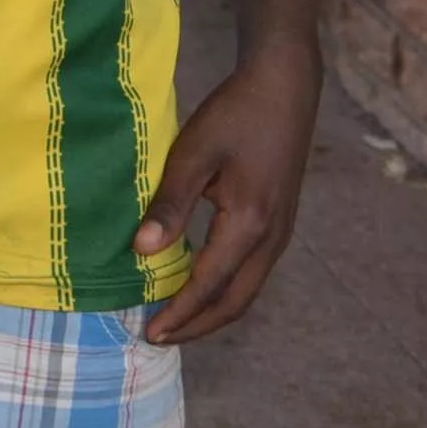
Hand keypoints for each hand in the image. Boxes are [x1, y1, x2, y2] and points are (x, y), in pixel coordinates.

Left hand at [134, 41, 320, 344]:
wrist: (284, 89)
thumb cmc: (234, 116)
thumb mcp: (193, 155)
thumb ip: (169, 205)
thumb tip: (142, 251)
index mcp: (249, 224)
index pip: (208, 286)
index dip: (178, 314)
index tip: (148, 333)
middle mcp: (272, 238)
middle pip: (236, 302)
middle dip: (197, 325)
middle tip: (158, 337)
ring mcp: (281, 232)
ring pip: (248, 289)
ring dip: (213, 311)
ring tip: (176, 320)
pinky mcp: (280, 222)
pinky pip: (253, 271)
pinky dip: (226, 289)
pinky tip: (200, 285)